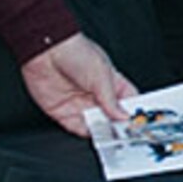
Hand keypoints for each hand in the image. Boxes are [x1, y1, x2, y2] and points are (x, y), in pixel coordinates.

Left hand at [19, 31, 135, 137]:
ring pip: (96, 125)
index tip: (137, 122)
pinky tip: (93, 130)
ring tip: (109, 131)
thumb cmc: (75, 51)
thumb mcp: (101, 74)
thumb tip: (123, 116)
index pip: (127, 102)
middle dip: (118, 125)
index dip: (132, 112)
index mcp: (111, 83)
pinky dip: (85, 132)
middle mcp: (96, 96)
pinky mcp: (63, 112)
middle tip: (123, 131)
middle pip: (112, 117)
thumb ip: (112, 99)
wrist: (45, 50)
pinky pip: (77, 128)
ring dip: (103, 130)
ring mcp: (80, 105)